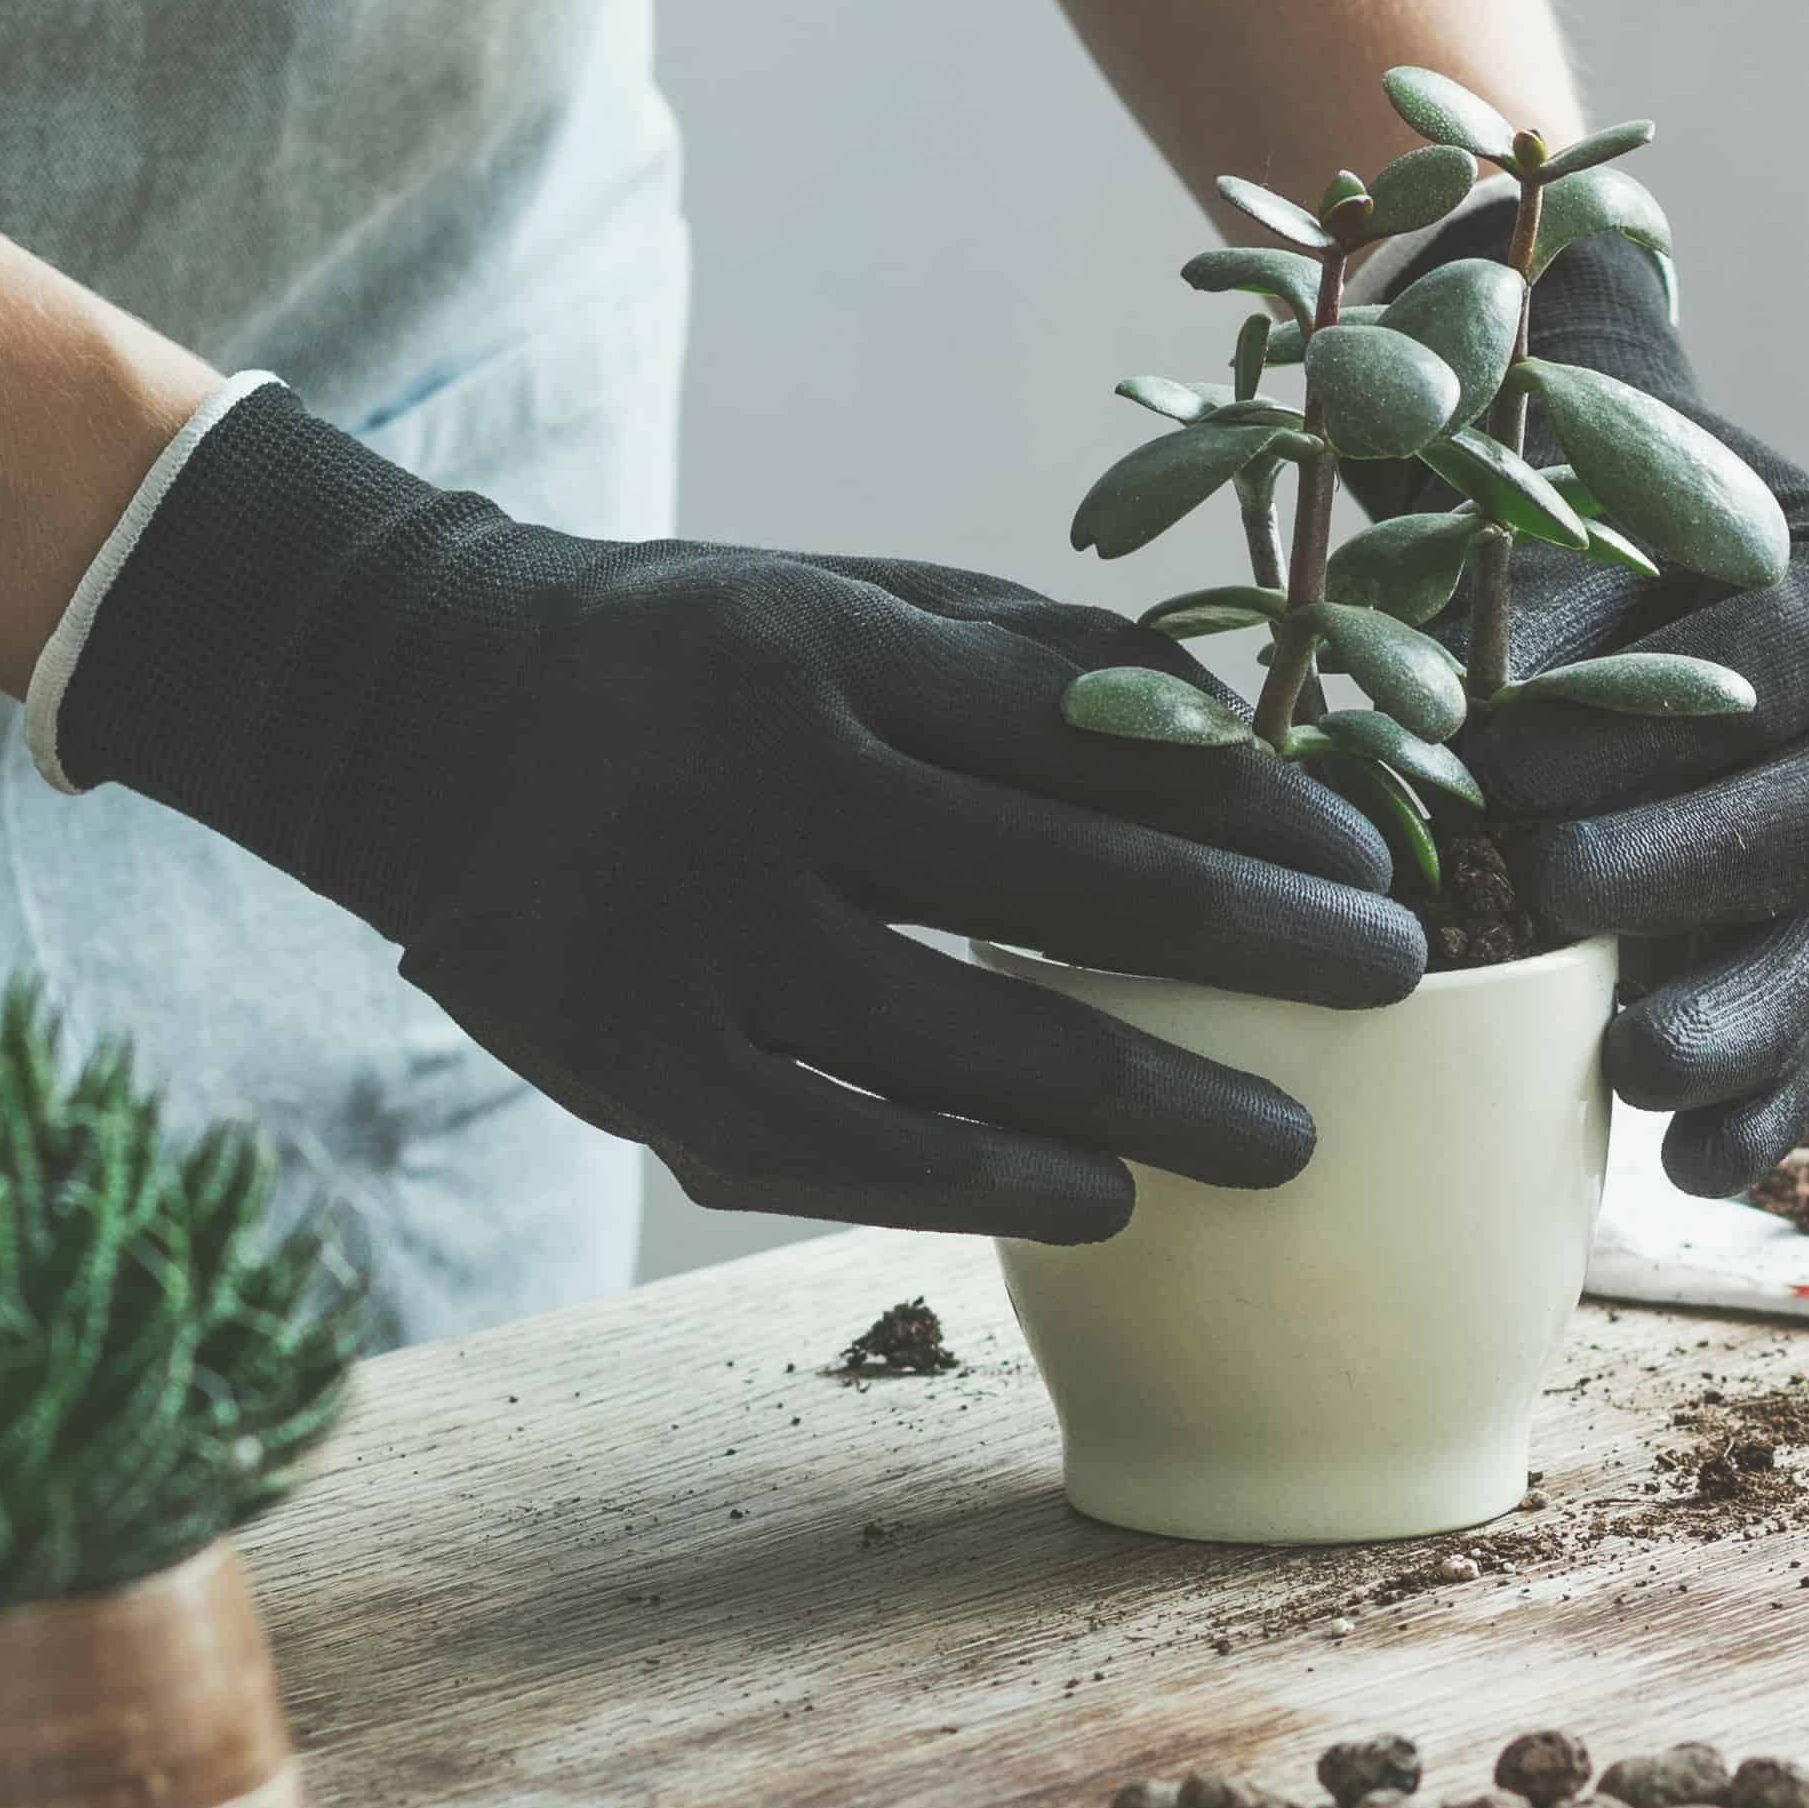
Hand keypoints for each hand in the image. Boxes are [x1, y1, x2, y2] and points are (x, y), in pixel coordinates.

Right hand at [63, 395, 1422, 1239]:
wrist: (415, 706)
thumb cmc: (696, 662)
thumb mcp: (850, 604)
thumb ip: (1032, 669)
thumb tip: (1260, 746)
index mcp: (838, 645)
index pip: (1110, 738)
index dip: (1272, 811)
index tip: (1386, 865)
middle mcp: (768, 778)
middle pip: (1079, 888)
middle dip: (1266, 950)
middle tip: (1393, 993)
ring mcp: (692, 927)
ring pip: (975, 1041)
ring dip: (1160, 1102)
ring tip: (1284, 1141)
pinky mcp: (630, 1054)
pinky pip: (845, 1148)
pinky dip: (988, 1185)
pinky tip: (1099, 1203)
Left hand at [1458, 235, 1808, 1195]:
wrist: (1619, 532)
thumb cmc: (1572, 512)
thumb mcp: (1554, 517)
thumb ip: (1528, 617)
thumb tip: (1444, 746)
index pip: (1770, 662)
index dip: (1641, 719)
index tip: (1495, 759)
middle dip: (1681, 868)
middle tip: (1548, 894)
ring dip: (1737, 1019)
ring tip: (1635, 1071)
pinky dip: (1762, 1105)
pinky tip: (1689, 1170)